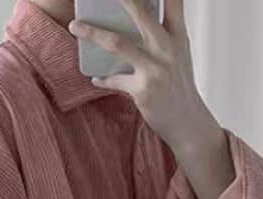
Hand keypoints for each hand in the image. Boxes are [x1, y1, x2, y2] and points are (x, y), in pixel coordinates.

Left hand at [68, 0, 211, 151]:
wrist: (187, 122)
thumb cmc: (179, 87)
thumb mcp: (179, 54)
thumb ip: (163, 34)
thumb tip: (137, 17)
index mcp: (178, 36)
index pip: (174, 2)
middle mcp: (167, 49)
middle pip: (141, 13)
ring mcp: (154, 69)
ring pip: (117, 43)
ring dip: (92, 33)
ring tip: (74, 25)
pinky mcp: (142, 90)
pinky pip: (114, 80)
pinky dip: (102, 79)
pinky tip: (95, 77)